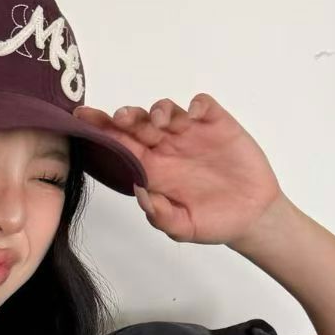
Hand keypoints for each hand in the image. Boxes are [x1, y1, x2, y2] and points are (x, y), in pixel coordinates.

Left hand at [73, 92, 284, 246]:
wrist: (252, 218)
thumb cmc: (213, 222)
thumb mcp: (183, 228)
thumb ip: (160, 215)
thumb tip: (138, 191)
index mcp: (153, 170)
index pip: (121, 145)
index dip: (102, 131)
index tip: (82, 120)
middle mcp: (167, 148)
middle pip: (139, 123)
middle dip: (126, 117)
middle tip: (121, 119)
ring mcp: (192, 134)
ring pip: (167, 111)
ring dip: (158, 110)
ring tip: (159, 122)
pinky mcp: (218, 125)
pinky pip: (202, 105)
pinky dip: (196, 105)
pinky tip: (194, 115)